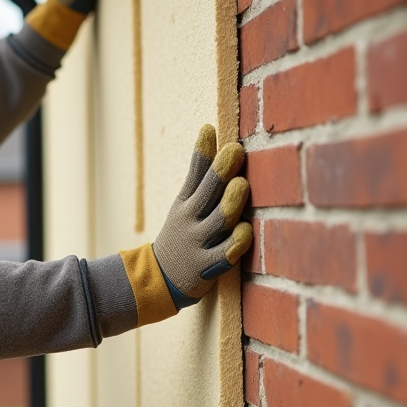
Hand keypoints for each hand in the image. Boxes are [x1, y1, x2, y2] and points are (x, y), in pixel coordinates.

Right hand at [152, 125, 251, 307]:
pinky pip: (224, 254)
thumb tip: (208, 129)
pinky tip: (245, 231)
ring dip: (230, 203)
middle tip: (234, 150)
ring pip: (217, 222)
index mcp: (186, 202)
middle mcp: (191, 220)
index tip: (209, 129)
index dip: (202, 153)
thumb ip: (200, 172)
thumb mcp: (184, 202)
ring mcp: (199, 243)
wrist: (161, 277)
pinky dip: (235, 243)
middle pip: (206, 194)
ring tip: (241, 185)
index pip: (194, 174)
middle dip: (220, 172)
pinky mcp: (208, 267)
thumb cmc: (184, 231)